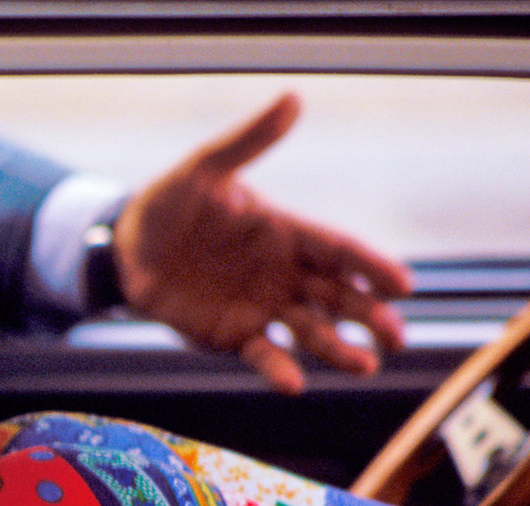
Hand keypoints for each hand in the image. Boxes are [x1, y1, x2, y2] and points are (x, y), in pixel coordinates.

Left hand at [113, 93, 412, 393]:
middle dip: (369, 315)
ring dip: (338, 348)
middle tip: (396, 335)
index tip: (403, 284)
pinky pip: (262, 354)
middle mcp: (283, 273)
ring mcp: (261, 307)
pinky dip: (278, 369)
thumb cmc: (167, 205)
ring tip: (365, 365)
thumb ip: (248, 142)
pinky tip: (294, 384)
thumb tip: (292, 98)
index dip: (370, 265)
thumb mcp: (203, 169)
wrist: (126, 249)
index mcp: (285, 232)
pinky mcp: (233, 336)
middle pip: (337, 295)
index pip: (338, 249)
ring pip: (310, 330)